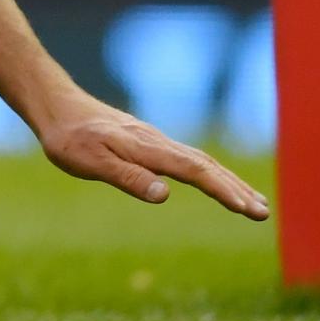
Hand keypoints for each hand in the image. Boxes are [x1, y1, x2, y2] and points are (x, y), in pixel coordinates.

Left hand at [34, 92, 271, 220]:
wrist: (56, 106)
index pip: (196, 171)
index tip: (249, 210)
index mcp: (148, 148)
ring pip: (201, 161)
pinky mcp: (149, 142)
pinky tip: (215, 181)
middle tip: (263, 214)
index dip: (224, 191)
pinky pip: (188, 158)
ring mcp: (155, 140)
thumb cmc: (69, 138)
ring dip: (229, 181)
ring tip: (253, 202)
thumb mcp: (90, 162)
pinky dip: (210, 172)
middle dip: (237, 189)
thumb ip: (127, 177)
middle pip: (207, 165)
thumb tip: (165, 195)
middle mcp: (158, 142)